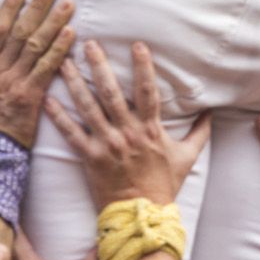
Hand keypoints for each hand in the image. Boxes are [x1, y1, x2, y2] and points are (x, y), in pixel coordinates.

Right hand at [0, 0, 76, 146]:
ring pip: (35, 44)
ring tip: (68, 3)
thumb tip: (3, 47)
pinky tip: (71, 33)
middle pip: (19, 29)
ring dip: (53, 21)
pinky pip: (47, 67)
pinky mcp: (28, 97)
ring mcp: (12, 81)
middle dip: (36, 5)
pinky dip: (59, 48)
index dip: (11, 5)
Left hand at [45, 41, 210, 205]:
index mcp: (150, 129)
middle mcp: (128, 132)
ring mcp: (107, 144)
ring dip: (74, 83)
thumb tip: (213, 112)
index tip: (137, 44)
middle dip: (99, 65)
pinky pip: (71, 133)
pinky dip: (58, 116)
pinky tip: (47, 99)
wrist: (142, 216)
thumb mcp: (187, 157)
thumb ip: (199, 132)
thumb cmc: (163, 186)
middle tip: (88, 43)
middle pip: (111, 92)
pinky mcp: (90, 158)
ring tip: (63, 62)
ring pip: (87, 107)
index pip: (148, 90)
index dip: (143, 66)